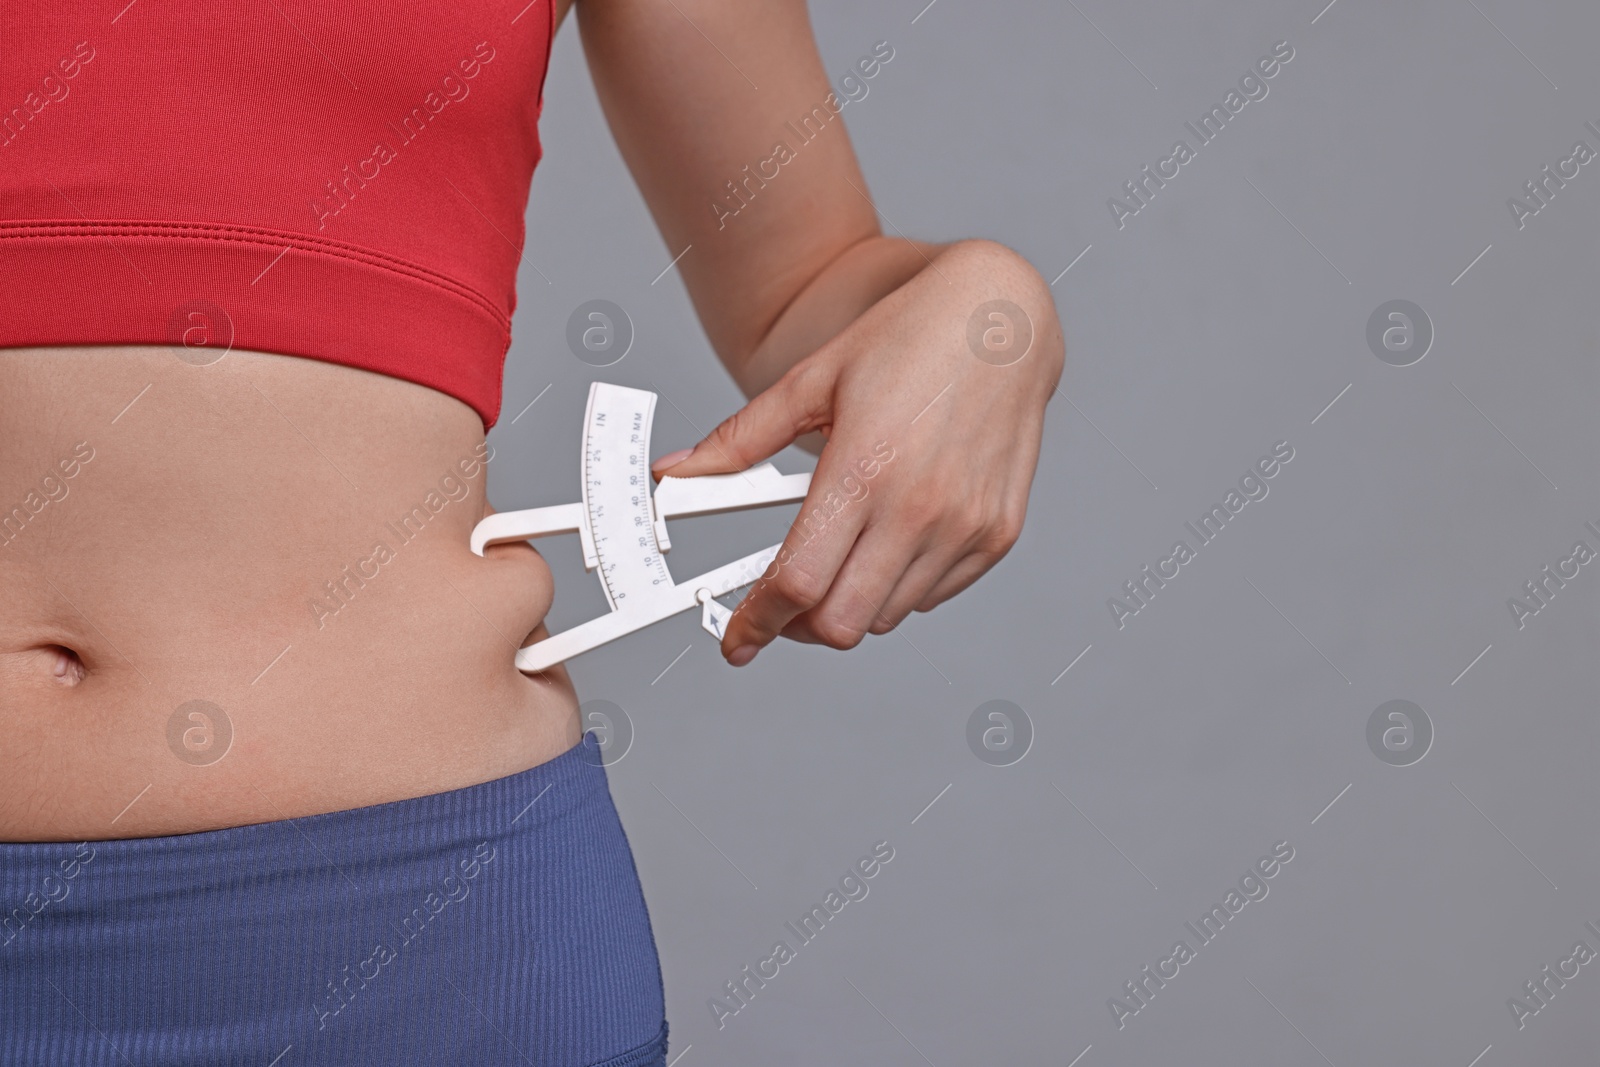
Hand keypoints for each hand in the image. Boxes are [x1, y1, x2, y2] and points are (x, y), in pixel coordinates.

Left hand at [652, 240, 1063, 665]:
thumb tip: (676, 472)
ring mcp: (965, 527)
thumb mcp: (811, 380)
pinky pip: (932, 595)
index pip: (797, 583)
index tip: (738, 638)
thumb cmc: (910, 338)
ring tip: (841, 551)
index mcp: (863, 469)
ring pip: (886, 617)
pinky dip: (899, 587)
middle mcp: (919, 507)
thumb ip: (739, 440)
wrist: (1002, 318)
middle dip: (799, 626)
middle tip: (782, 602)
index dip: (757, 622)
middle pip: (841, 623)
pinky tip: (890, 540)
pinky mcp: (996, 534)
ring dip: (850, 602)